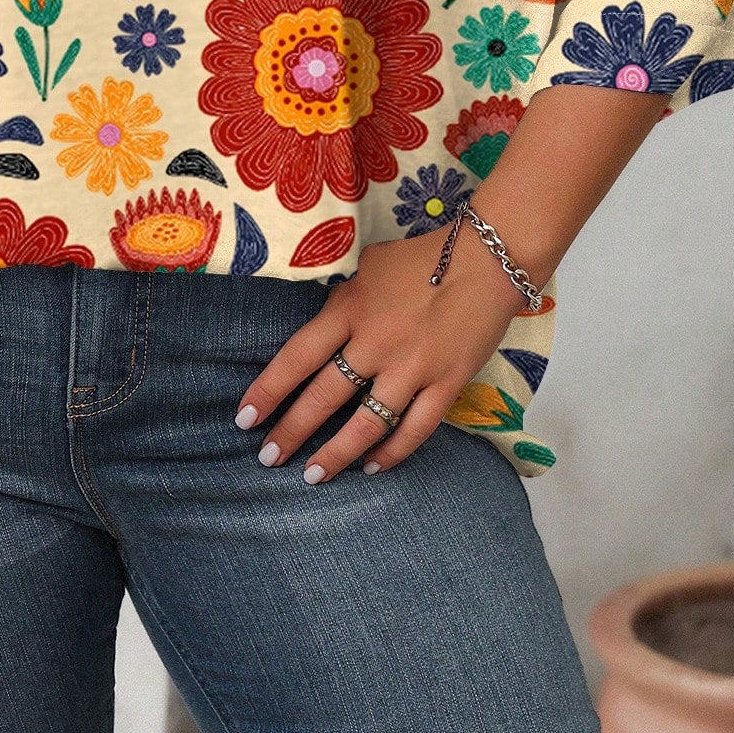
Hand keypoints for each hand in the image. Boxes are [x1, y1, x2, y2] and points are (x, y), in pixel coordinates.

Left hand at [234, 224, 531, 480]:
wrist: (488, 257)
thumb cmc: (422, 257)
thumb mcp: (368, 267)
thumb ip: (343, 303)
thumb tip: (322, 329)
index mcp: (349, 309)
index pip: (297, 357)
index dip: (268, 391)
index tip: (245, 418)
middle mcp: (375, 343)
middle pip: (323, 396)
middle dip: (291, 432)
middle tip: (268, 457)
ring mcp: (412, 367)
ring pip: (366, 422)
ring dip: (337, 454)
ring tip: (313, 476)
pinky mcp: (447, 383)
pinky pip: (415, 429)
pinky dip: (393, 452)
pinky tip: (373, 467)